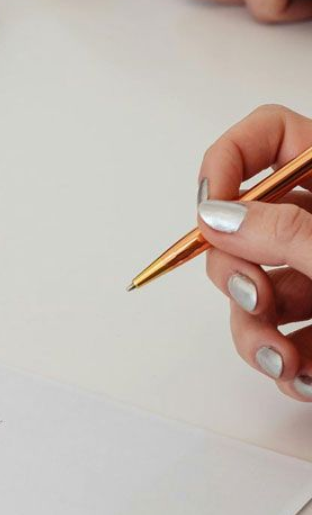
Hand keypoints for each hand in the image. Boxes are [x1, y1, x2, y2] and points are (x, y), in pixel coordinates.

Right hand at [198, 104, 311, 403]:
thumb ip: (287, 232)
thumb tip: (216, 217)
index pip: (272, 135)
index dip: (233, 161)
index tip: (213, 209)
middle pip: (246, 223)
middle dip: (234, 267)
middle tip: (253, 294)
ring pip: (256, 291)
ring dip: (254, 331)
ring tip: (285, 359)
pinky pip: (282, 339)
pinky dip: (284, 364)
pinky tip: (306, 379)